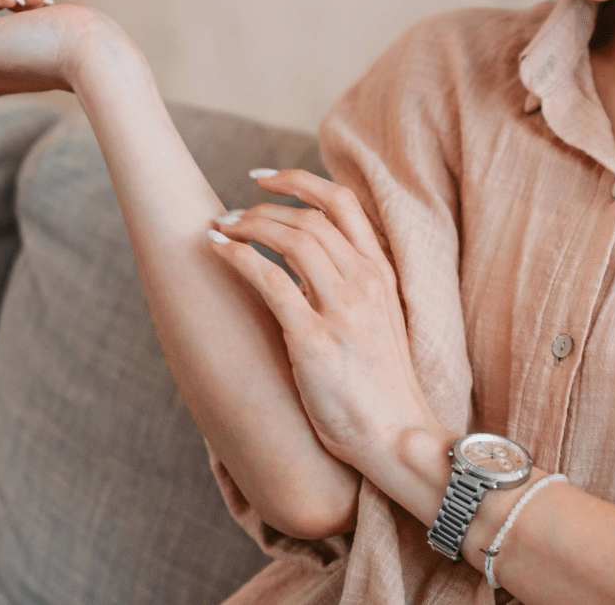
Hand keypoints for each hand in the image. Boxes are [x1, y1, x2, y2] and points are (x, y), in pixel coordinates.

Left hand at [205, 170, 440, 474]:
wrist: (397, 435)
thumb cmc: (381, 386)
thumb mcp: (380, 320)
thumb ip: (354, 286)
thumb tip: (308, 264)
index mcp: (381, 273)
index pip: (342, 203)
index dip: (299, 181)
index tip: (263, 178)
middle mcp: (364, 282)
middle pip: (308, 217)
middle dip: (261, 207)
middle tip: (229, 215)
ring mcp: (342, 308)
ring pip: (290, 238)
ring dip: (247, 226)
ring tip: (220, 230)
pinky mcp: (315, 338)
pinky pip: (270, 280)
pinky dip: (238, 258)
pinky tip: (217, 252)